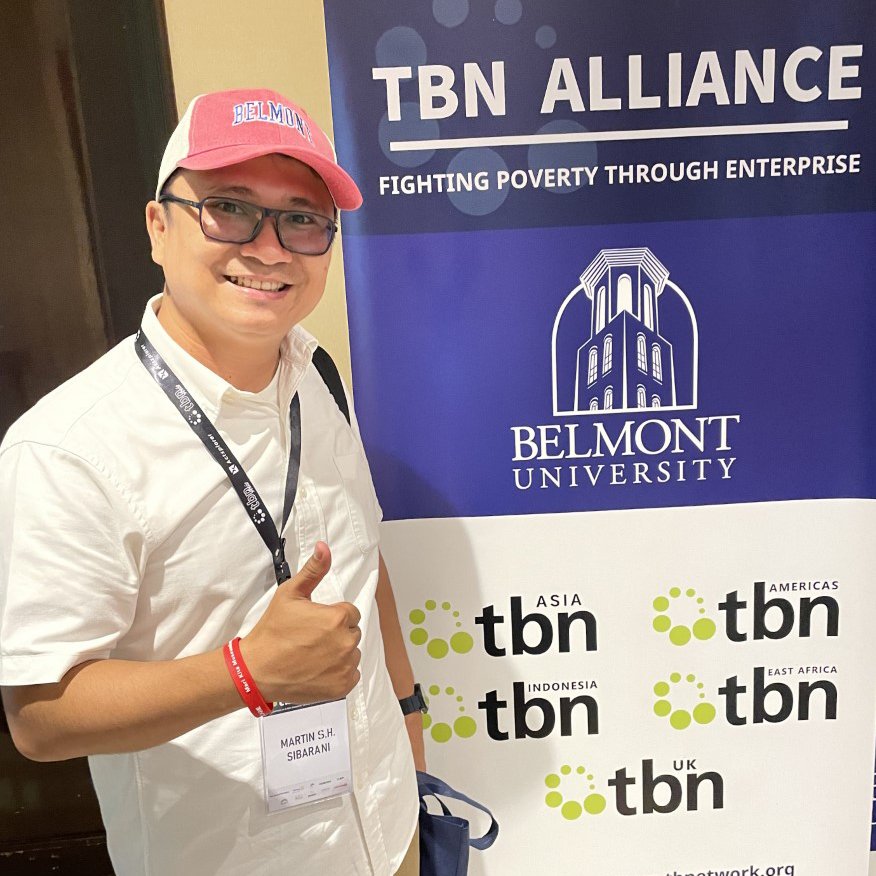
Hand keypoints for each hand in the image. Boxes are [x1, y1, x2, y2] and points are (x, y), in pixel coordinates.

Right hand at [240, 542, 360, 703]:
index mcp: (337, 618)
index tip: (315, 623)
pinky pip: (351, 673)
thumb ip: (313, 570)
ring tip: (312, 654)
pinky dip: (338, 672)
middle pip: (351, 632)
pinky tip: (318, 669)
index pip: (350, 612)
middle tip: (311, 639)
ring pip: (351, 653)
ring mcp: (345, 666)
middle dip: (336, 633)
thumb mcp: (290, 594)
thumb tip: (324, 548)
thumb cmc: (272, 632)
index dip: (332, 616)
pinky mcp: (342, 686)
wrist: (257, 670)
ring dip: (338, 652)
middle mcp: (346, 643)